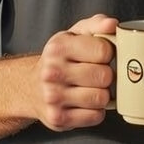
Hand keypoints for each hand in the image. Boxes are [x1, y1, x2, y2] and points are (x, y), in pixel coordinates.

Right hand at [34, 14, 117, 130]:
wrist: (31, 87)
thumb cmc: (59, 59)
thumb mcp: (74, 34)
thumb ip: (96, 24)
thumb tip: (112, 25)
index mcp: (58, 47)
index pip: (104, 50)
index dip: (108, 53)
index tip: (100, 55)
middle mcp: (52, 72)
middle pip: (105, 76)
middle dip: (106, 75)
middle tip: (95, 74)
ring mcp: (53, 97)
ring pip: (102, 98)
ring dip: (102, 94)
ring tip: (90, 88)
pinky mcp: (58, 118)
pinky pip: (96, 116)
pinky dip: (95, 111)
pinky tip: (85, 103)